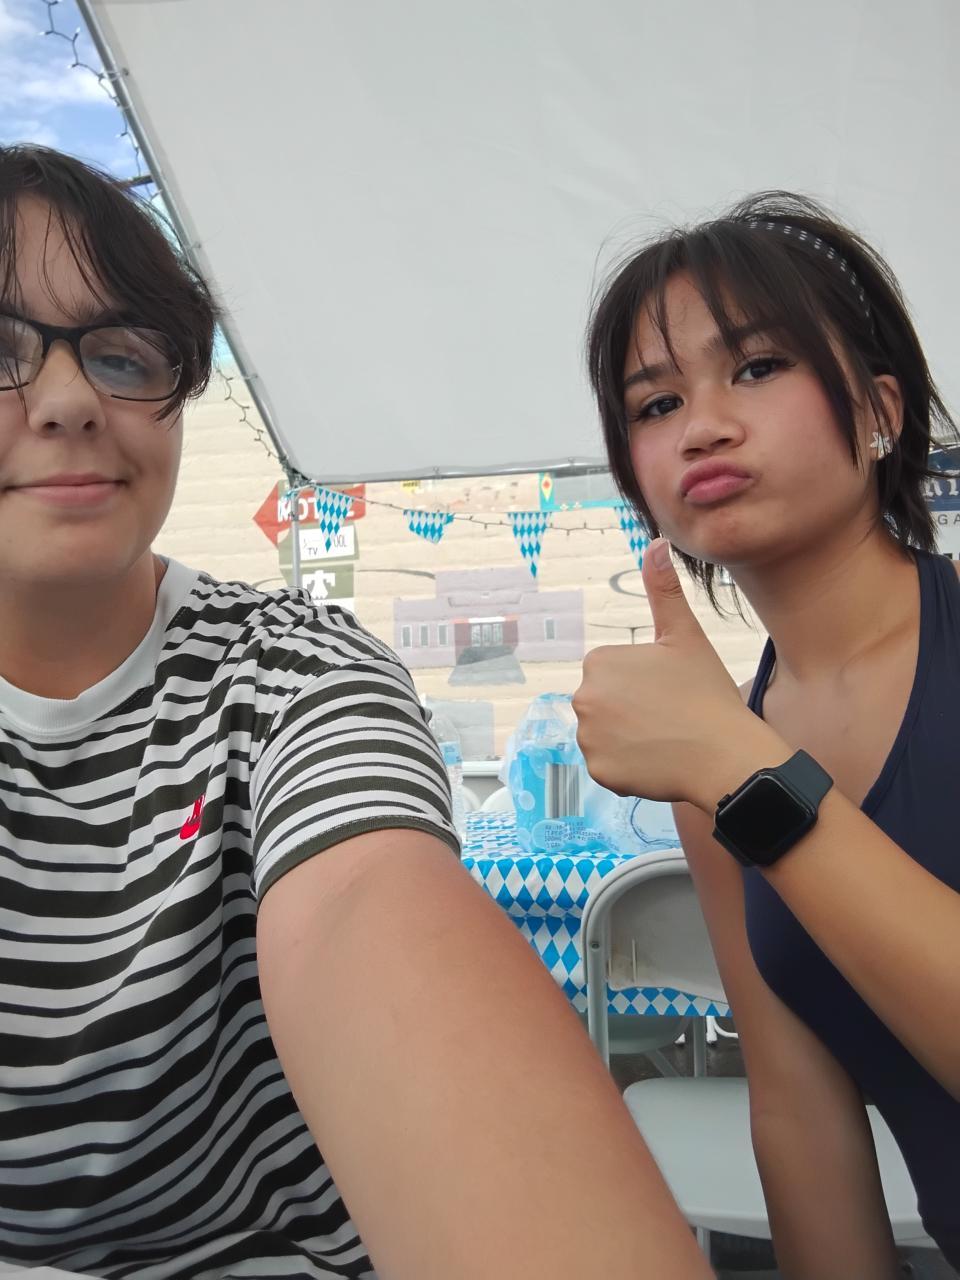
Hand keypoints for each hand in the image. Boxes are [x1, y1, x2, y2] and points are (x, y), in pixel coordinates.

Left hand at [573, 539, 783, 811]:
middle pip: (606, 703)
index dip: (643, 682)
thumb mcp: (685, 635)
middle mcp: (582, 698)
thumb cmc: (707, 692)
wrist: (724, 755)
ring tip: (665, 738)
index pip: (613, 673)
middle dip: (631, 709)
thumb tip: (657, 543)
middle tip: (669, 715)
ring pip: (606, 734)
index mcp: (599, 662)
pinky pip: (609, 765)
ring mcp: (588, 737)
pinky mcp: (598, 771)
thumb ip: (663, 590)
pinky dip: (628, 766)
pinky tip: (657, 761)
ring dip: (628, 738)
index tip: (669, 690)